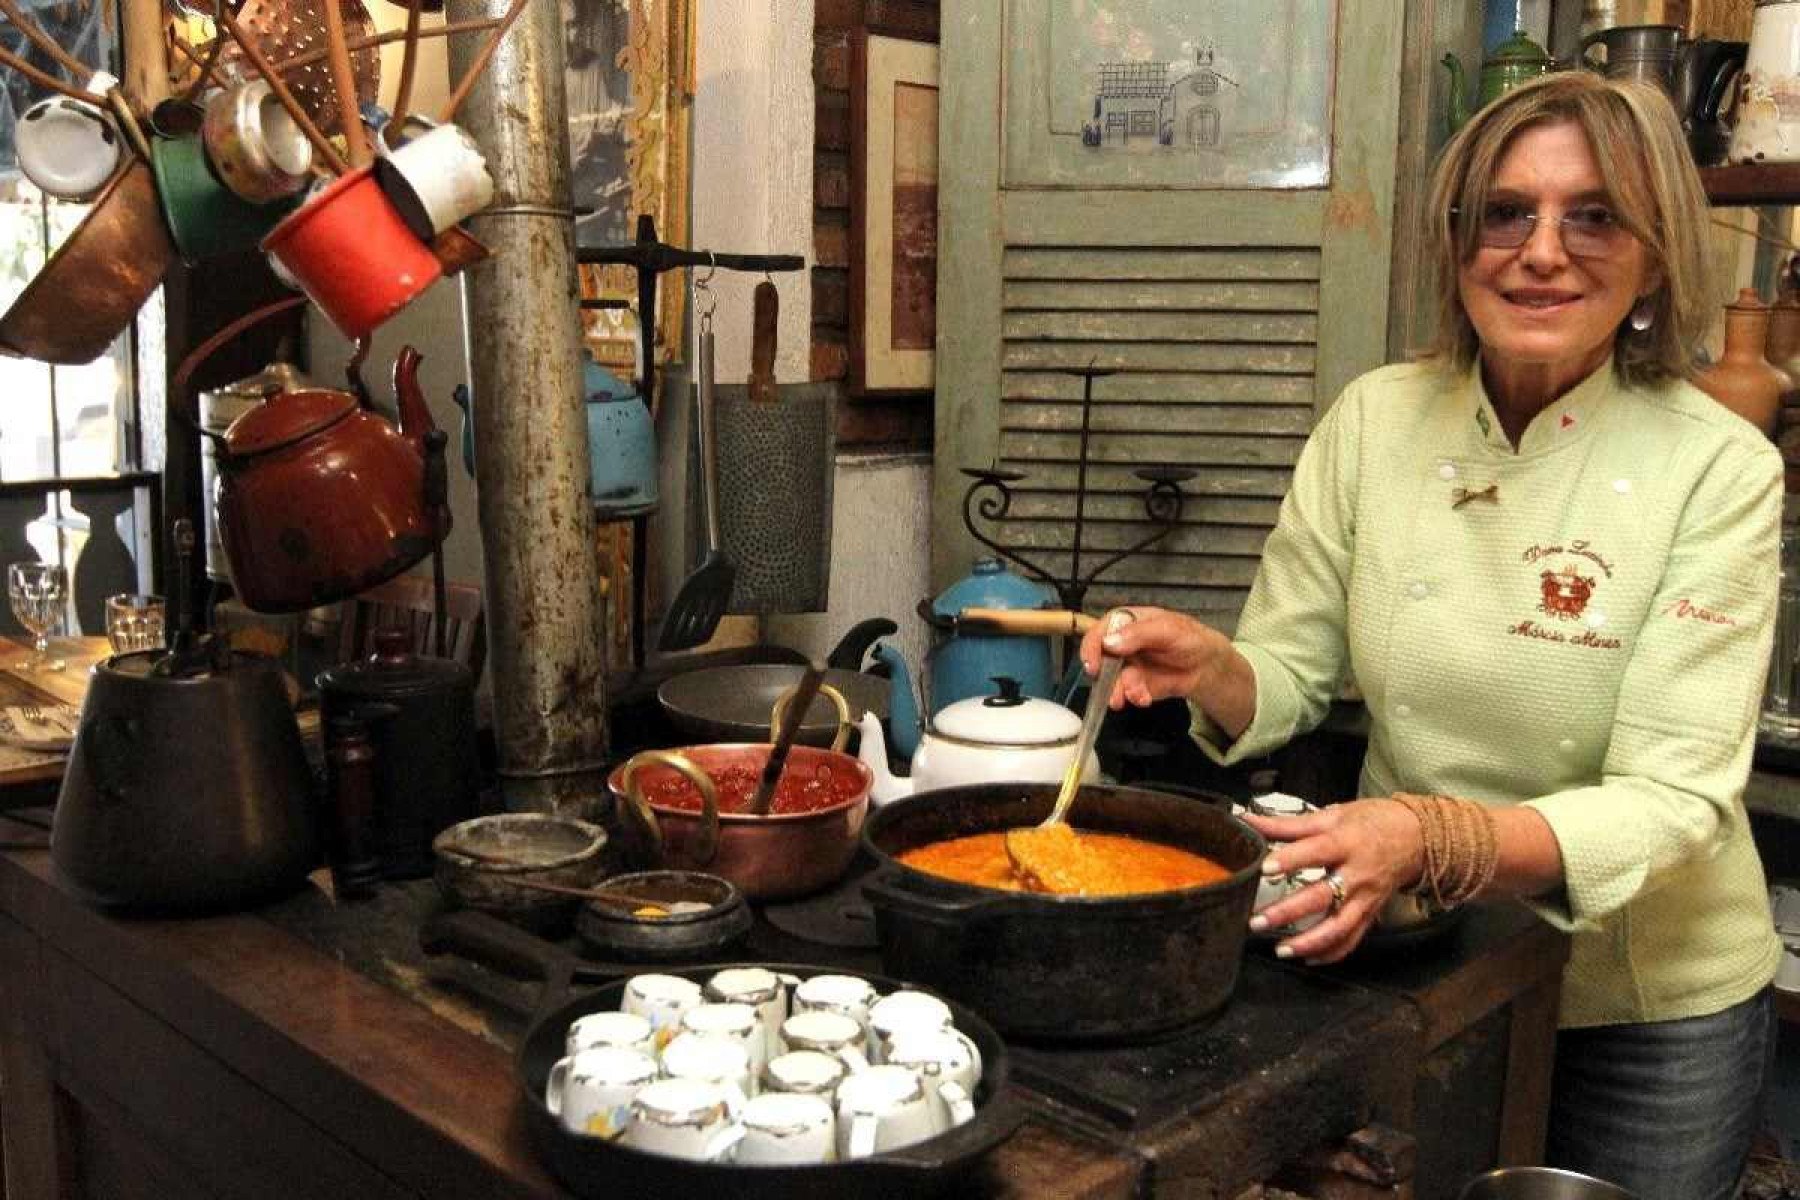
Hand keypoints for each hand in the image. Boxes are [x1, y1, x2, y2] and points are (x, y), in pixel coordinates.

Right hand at [1077, 605, 1231, 709]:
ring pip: (1110, 681)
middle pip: (1099, 659)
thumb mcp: (1167, 629)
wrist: (1205, 665)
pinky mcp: (1133, 685)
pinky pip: (1126, 694)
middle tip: (1108, 688)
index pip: (1098, 632)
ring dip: (1118, 691)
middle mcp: (1120, 644)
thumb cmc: (1188, 638)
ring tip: (1135, 695)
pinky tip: (1144, 697)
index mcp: (1124, 622)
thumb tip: (1109, 642)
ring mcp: (1126, 666)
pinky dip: (1134, 697)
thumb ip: (1138, 634)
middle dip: (1103, 677)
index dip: (1092, 647)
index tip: (1093, 665)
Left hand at [1240, 798, 1425, 964]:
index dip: (1289, 860)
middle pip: (1322, 897)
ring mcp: (1365, 898)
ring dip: (1308, 943)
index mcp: (1345, 842)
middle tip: (1258, 921)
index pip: (1314, 852)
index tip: (1264, 868)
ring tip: (1281, 950)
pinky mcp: (1371, 914)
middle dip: (1288, 912)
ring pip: (1338, 927)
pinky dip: (1330, 953)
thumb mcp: (1332, 816)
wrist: (1417, 838)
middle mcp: (1356, 874)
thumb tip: (1249, 820)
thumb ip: (1287, 824)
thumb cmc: (1372, 822)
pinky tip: (1307, 958)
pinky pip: (1351, 940)